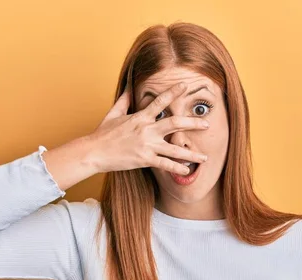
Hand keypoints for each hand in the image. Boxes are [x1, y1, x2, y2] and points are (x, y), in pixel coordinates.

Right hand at [86, 82, 209, 174]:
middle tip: (207, 124)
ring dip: (191, 153)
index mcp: (140, 117)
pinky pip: (165, 164)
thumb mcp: (113, 113)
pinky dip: (177, 168)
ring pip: (174, 148)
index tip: (186, 86)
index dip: (173, 92)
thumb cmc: (102, 133)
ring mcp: (147, 145)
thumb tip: (127, 86)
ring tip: (205, 156)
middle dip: (193, 124)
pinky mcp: (144, 159)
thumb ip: (123, 100)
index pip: (160, 101)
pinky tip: (187, 171)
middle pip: (175, 123)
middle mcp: (146, 129)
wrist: (94, 152)